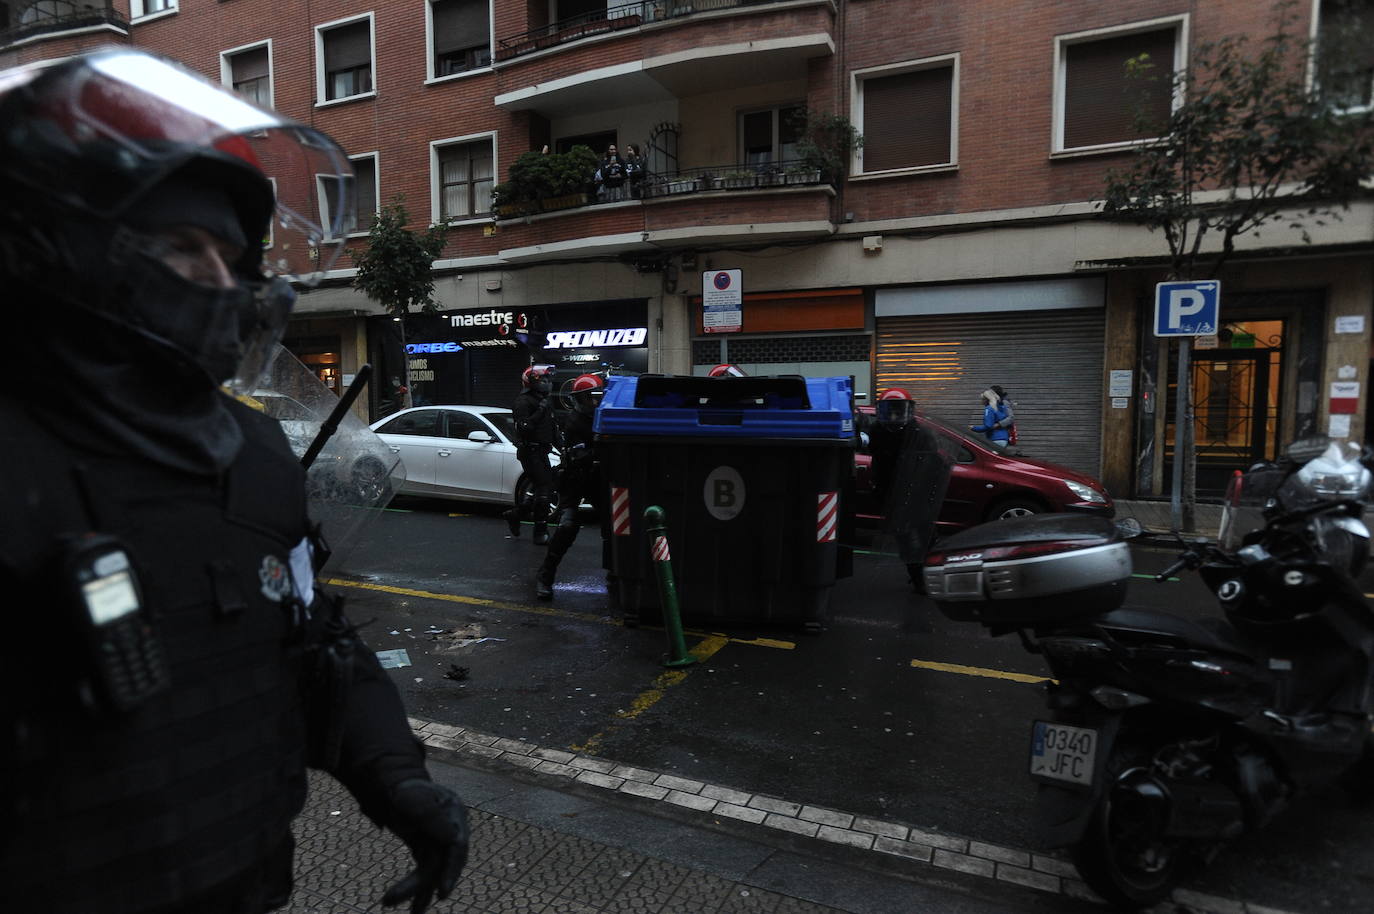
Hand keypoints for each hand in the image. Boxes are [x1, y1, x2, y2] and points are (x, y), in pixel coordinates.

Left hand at [381, 778, 469, 912]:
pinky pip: (426, 872)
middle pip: (444, 862)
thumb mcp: (413, 799)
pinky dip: (419, 889)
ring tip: (412, 913)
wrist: (394, 786)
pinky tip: (414, 907)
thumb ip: (429, 816)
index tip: (442, 892)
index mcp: (453, 813)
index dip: (452, 870)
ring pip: (434, 871)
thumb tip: (453, 839)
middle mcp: (451, 829)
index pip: (457, 846)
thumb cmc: (403, 790)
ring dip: (421, 894)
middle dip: (429, 887)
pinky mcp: (429, 849)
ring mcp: (441, 840)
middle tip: (416, 910)